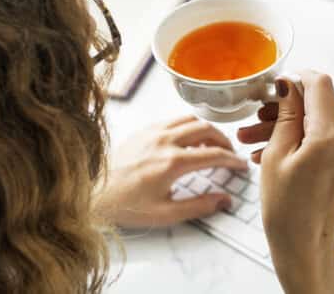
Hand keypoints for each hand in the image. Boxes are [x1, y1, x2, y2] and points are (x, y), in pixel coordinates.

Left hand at [96, 115, 247, 228]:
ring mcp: (154, 131)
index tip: (241, 165)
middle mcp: (165, 141)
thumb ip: (198, 207)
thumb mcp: (164, 214)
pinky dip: (188, 125)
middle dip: (223, 140)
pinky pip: (174, 119)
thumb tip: (224, 200)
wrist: (92, 193)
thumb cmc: (124, 205)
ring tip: (210, 144)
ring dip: (207, 129)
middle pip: (207, 129)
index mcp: (172, 162)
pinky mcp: (144, 129)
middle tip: (229, 152)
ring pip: (191, 119)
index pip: (214, 154)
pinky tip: (187, 140)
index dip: (233, 159)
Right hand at [238, 71, 333, 293]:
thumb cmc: (287, 210)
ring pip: (316, 120)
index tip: (278, 83)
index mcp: (330, 137)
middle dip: (284, 107)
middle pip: (316, 104)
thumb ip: (286, 113)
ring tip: (253, 139)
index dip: (298, 78)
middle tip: (256, 117)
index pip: (320, 84)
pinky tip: (271, 150)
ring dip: (287, 125)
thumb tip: (289, 84)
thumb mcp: (276, 154)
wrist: (304, 246)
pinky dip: (300, 138)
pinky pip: (323, 136)